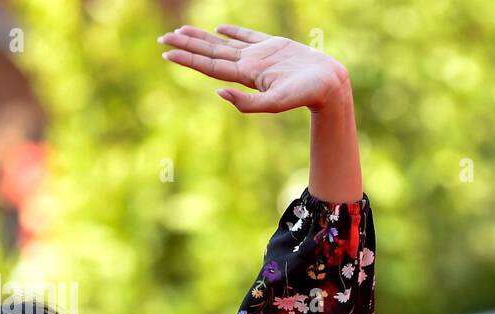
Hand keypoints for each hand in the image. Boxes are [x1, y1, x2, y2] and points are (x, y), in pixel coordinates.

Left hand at [158, 24, 349, 113]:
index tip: (166, 51)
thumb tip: (218, 93)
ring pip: (224, 44)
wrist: (331, 85)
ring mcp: (260, 56)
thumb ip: (247, 103)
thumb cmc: (306, 95)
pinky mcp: (274, 46)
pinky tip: (218, 29)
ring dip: (202, 38)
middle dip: (187, 46)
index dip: (188, 58)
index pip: (210, 67)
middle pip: (211, 54)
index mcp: (246, 77)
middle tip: (163, 38)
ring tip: (181, 31)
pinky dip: (232, 31)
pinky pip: (247, 36)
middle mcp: (249, 66)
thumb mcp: (276, 103)